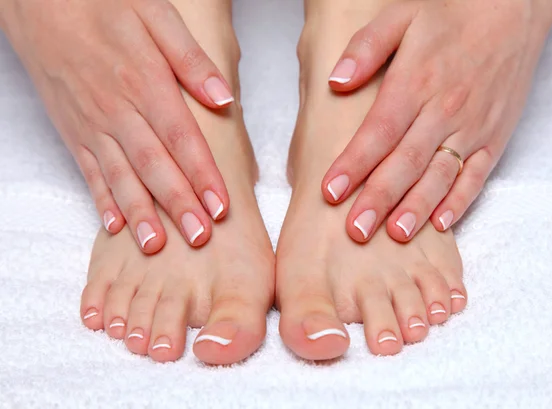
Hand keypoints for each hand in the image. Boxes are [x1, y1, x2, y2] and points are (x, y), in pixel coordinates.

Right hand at [1, 0, 233, 251]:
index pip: (181, 138)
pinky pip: (88, 171)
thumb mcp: (155, 14)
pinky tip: (115, 226)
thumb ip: (191, 60)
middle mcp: (117, 109)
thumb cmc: (102, 3)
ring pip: (120, 175)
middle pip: (154, 165)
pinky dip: (101, 200)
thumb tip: (224, 99)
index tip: (221, 207)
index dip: (203, 175)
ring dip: (140, 213)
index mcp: (145, 81)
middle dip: (178, 204)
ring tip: (157, 246)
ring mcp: (91, 123)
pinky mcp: (72, 130)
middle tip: (199, 238)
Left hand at [321, 0, 551, 242]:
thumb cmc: (452, 12)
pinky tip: (440, 224)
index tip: (330, 191)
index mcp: (417, 81)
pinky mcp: (495, 137)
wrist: (514, 7)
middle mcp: (445, 110)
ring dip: (417, 208)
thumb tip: (336, 82)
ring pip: (441, 175)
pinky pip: (477, 176)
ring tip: (394, 235)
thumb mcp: (401, 15)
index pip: (379, 131)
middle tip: (356, 231)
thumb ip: (366, 48)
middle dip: (379, 199)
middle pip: (407, 162)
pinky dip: (460, 202)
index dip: (354, 164)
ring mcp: (473, 127)